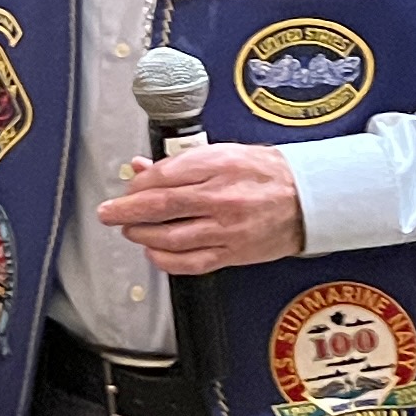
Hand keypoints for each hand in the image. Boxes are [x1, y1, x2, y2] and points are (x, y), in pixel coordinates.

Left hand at [97, 143, 305, 272]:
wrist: (309, 198)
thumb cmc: (267, 172)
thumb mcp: (224, 153)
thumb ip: (181, 163)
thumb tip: (142, 168)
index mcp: (219, 166)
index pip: (164, 176)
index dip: (137, 185)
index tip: (128, 187)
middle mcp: (221, 198)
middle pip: (160, 206)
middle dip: (125, 211)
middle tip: (107, 213)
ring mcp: (227, 228)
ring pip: (171, 237)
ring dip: (142, 235)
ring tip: (130, 230)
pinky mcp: (233, 252)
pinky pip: (191, 261)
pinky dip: (166, 259)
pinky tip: (154, 252)